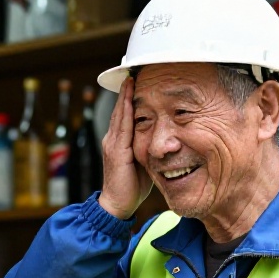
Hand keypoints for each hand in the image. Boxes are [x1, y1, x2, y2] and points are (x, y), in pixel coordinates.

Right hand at [97, 79, 150, 219]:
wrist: (117, 205)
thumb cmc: (132, 187)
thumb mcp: (144, 163)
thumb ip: (150, 149)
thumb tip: (166, 140)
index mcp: (119, 142)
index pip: (126, 115)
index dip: (130, 98)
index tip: (138, 82)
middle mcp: (113, 139)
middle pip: (121, 110)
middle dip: (127, 91)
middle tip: (134, 72)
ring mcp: (113, 144)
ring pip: (121, 114)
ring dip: (126, 96)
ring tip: (131, 79)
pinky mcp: (116, 150)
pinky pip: (123, 125)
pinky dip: (126, 109)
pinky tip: (130, 98)